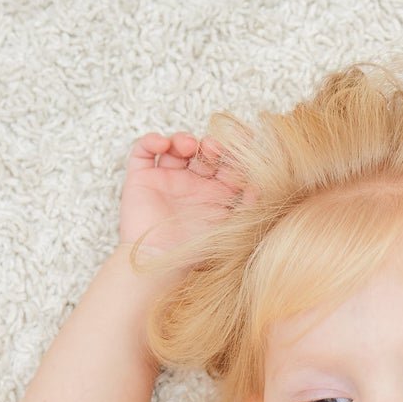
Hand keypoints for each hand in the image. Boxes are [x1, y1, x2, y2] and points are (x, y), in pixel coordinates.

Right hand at [118, 131, 248, 259]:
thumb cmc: (193, 252)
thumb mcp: (227, 228)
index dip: (233, 152)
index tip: (243, 141)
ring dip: (182, 139)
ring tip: (189, 146)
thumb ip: (245, 207)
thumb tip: (260, 186)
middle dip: (210, 146)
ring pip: (175, 147)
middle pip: (202, 153)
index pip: (225, 165)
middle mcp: (191, 185)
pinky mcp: (142, 178)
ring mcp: (166, 180)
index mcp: (213, 195)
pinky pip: (144, 151)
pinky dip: (152, 141)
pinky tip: (163, 145)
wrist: (159, 262)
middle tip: (214, 148)